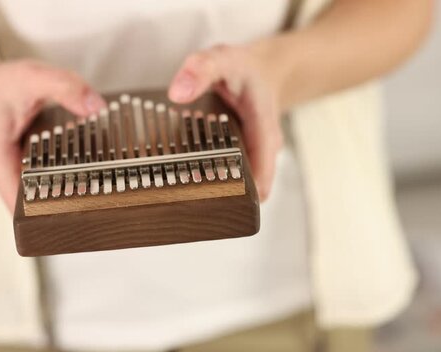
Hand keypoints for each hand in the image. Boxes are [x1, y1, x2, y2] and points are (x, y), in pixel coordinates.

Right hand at [0, 60, 104, 211]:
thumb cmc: (3, 86)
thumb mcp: (33, 77)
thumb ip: (65, 87)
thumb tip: (97, 107)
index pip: (18, 205)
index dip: (46, 214)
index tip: (76, 213)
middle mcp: (5, 175)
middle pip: (34, 209)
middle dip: (65, 209)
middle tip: (100, 205)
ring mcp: (15, 176)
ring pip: (42, 201)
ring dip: (68, 199)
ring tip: (101, 196)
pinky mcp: (27, 172)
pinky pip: (46, 186)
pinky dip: (67, 184)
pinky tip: (91, 180)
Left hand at [168, 44, 284, 200]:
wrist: (259, 70)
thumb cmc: (243, 68)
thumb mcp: (223, 59)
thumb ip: (201, 70)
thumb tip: (178, 93)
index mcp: (265, 133)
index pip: (260, 179)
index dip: (238, 196)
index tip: (210, 203)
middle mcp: (261, 150)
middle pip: (245, 188)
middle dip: (217, 197)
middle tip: (182, 200)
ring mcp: (251, 156)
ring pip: (233, 183)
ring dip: (209, 188)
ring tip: (175, 191)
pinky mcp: (239, 157)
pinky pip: (225, 172)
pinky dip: (205, 174)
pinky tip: (180, 175)